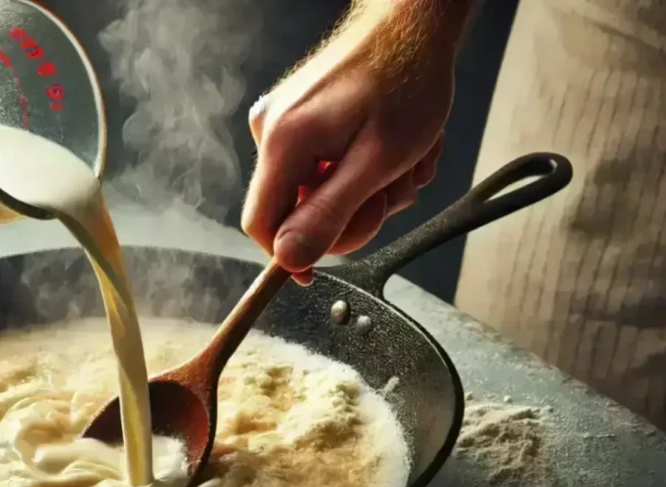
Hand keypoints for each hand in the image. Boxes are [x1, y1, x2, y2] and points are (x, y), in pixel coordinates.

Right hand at [241, 1, 474, 284]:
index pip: (261, 224)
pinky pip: (325, 165)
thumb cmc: (406, 81)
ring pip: (318, 190)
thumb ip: (329, 214)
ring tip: (405, 158)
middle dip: (352, 211)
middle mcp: (271, 130)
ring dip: (369, 188)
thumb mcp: (378, 162)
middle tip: (394, 188)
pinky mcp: (299, 116)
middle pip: (295, 210)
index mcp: (284, 142)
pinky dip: (364, 166)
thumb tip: (289, 259)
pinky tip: (394, 145)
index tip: (317, 273)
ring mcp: (283, 121)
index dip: (288, 256)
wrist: (413, 23)